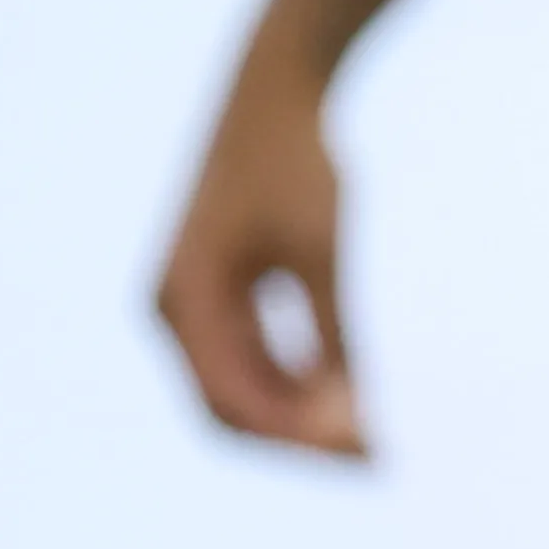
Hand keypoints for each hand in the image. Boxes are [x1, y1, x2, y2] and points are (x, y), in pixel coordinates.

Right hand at [154, 56, 366, 458]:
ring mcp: (190, 302)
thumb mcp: (322, 252)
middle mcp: (174, 310)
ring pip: (239, 386)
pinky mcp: (215, 290)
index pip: (231, 402)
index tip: (362, 449)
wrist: (275, 91)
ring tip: (371, 432)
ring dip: (299, 414)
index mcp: (184, 303)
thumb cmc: (297, 165)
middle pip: (229, 406)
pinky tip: (348, 392)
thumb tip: (354, 408)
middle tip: (374, 457)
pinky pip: (248, 356)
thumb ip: (332, 331)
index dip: (297, 437)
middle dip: (299, 437)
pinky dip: (293, 379)